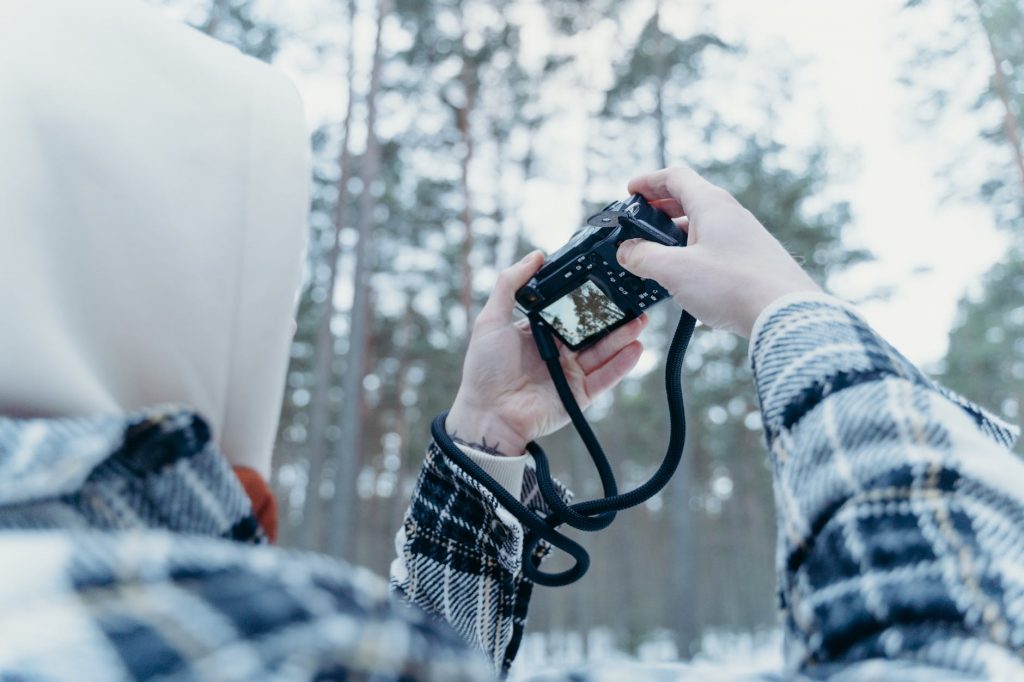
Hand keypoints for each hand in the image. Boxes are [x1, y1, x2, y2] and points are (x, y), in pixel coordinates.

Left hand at [447, 251, 646, 455]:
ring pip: (603, 351)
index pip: (569, 310)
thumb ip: (510, 285)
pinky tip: (635, 347)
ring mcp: (571, 372)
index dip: (586, 297)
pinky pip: (605, 377)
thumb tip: (535, 256)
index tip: (605, 279)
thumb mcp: (491, 320)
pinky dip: (621, 364)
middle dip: (613, 315)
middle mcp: (558, 350)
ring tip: (641, 320)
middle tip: (633, 298)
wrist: (489, 415)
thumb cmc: (484, 370)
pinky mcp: (580, 394)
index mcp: (539, 331)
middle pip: (592, 329)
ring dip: (624, 336)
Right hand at [616, 166, 820, 336]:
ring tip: (657, 253)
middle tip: (640, 222)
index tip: (630, 191)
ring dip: (676, 233)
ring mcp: (744, 237)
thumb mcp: (675, 270)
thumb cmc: (733, 286)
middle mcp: (731, 214)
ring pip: (703, 225)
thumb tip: (627, 251)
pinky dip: (694, 251)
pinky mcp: (752, 260)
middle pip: (689, 199)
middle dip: (660, 208)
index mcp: (711, 205)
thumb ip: (644, 257)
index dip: (649, 181)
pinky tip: (686, 276)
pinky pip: (716, 246)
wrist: (785, 313)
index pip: (675, 177)